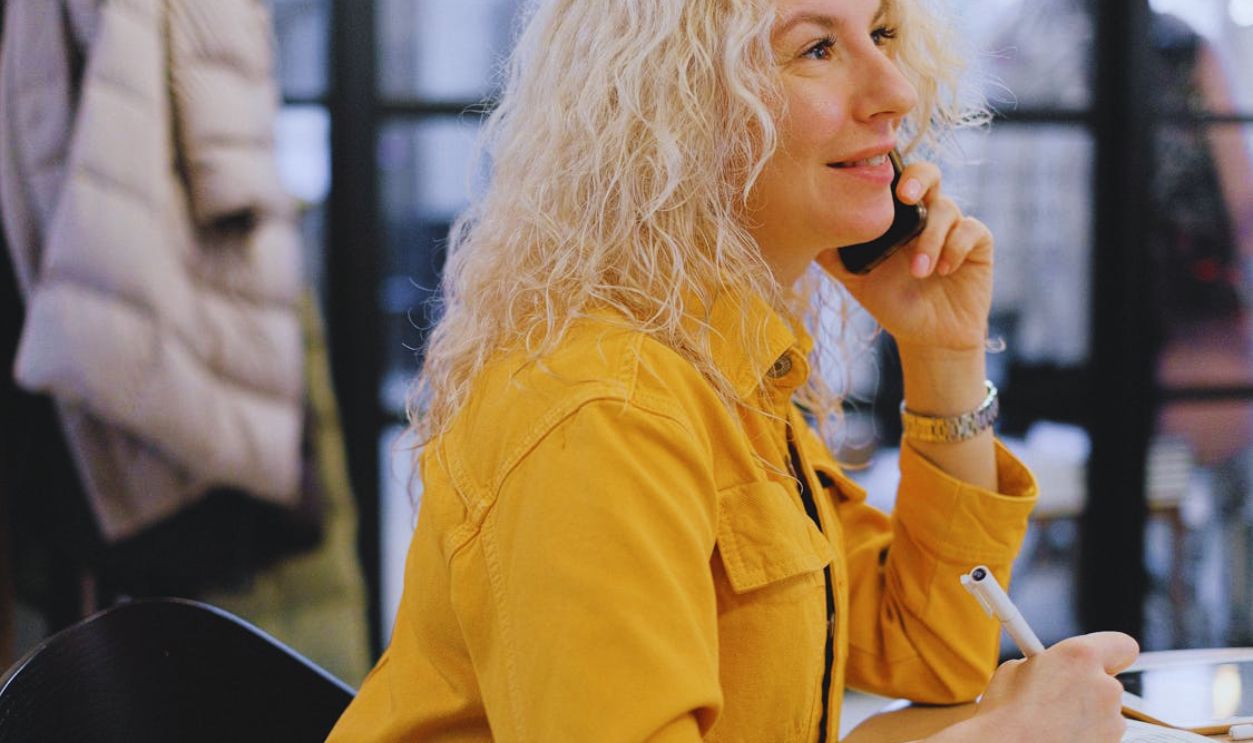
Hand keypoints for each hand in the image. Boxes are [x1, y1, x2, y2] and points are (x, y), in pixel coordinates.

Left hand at [815, 161, 992, 352]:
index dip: (889, 170)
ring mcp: (953, 226)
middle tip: (904, 196)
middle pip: (928, 174)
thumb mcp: (856, 279)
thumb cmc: (891, 303)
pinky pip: (972, 230)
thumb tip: (800, 234)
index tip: (874, 180)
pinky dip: (955, 247)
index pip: (895, 178)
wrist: (927, 336)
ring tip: (919, 271)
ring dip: (931, 238)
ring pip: (947, 208)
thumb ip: (833, 256)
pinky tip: (943, 269)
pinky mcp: (977, 244)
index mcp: (897, 216)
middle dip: (918, 179)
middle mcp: (926, 213)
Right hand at [929, 632, 1139, 742]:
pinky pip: (1101, 735)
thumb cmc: (1006, 716)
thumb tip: (1047, 667)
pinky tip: (1057, 736)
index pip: (1122, 644)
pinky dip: (1085, 735)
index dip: (1110, 652)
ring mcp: (1112, 722)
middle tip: (1058, 695)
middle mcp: (1104, 687)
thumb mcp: (1014, 670)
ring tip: (1052, 722)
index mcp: (1080, 657)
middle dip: (1087, 687)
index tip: (1097, 659)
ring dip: (1086, 714)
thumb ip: (1044, 663)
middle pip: (1108, 682)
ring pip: (1105, 712)